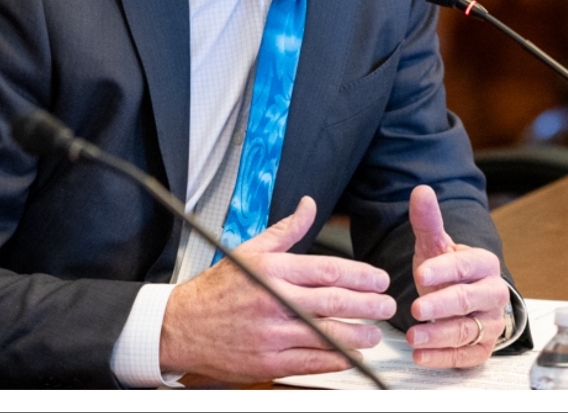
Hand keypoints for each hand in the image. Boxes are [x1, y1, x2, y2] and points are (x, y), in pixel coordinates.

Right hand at [159, 196, 395, 383]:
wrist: (180, 326)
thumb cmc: (217, 289)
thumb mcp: (250, 250)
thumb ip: (286, 231)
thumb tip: (309, 205)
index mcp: (272, 270)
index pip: (327, 269)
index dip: (360, 275)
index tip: (379, 279)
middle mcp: (273, 300)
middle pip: (332, 301)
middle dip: (367, 304)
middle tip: (387, 305)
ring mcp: (269, 333)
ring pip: (324, 334)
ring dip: (357, 335)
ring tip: (375, 334)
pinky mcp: (265, 361)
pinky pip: (308, 361)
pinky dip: (333, 359)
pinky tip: (350, 355)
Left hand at [404, 184, 508, 367]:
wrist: (466, 302)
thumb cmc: (450, 273)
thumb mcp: (436, 247)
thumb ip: (429, 222)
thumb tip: (421, 191)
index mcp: (484, 265)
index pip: (466, 266)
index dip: (444, 270)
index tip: (422, 273)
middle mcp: (493, 294)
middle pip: (469, 300)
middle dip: (442, 305)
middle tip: (417, 308)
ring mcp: (490, 323)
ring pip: (467, 331)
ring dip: (438, 335)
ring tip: (413, 337)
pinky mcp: (482, 348)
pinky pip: (465, 356)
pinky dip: (442, 358)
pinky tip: (421, 356)